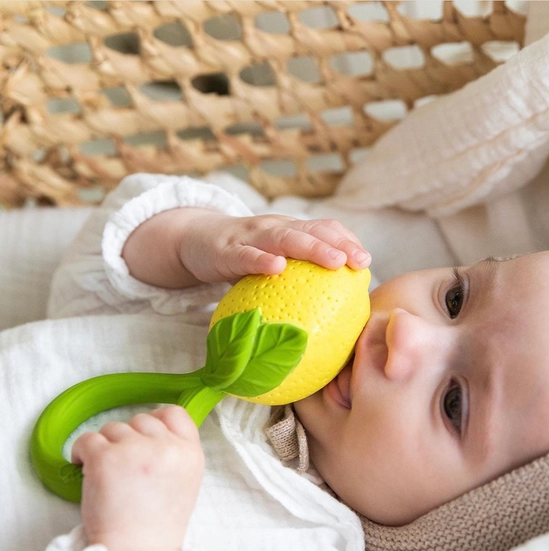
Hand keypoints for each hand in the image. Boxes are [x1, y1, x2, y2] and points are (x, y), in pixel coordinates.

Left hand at [71, 406, 204, 550]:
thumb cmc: (156, 526)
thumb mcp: (185, 482)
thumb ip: (174, 452)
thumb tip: (149, 432)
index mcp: (190, 454)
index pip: (174, 413)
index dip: (156, 420)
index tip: (142, 436)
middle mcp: (166, 448)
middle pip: (141, 420)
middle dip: (128, 439)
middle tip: (123, 467)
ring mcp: (135, 450)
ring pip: (113, 428)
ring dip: (106, 447)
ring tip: (107, 475)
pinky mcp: (105, 458)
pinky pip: (86, 439)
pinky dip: (81, 452)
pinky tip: (86, 470)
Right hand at [179, 210, 370, 283]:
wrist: (195, 241)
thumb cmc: (242, 258)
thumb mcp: (272, 261)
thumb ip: (297, 277)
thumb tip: (330, 312)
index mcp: (289, 230)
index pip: (323, 228)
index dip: (346, 240)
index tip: (366, 261)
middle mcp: (274, 228)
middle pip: (311, 231)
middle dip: (338, 244)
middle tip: (360, 261)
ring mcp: (250, 236)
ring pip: (284, 238)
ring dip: (311, 247)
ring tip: (334, 261)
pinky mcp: (225, 249)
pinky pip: (245, 254)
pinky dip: (261, 259)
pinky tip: (277, 268)